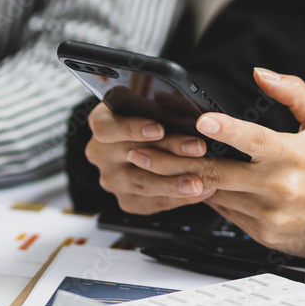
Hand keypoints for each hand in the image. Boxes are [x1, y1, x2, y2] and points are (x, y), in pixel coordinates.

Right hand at [85, 102, 215, 214]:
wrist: (142, 143)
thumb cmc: (149, 117)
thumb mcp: (149, 103)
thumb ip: (161, 108)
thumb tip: (189, 113)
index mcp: (101, 124)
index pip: (107, 128)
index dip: (132, 129)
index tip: (158, 129)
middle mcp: (101, 154)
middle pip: (132, 156)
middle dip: (169, 153)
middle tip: (197, 148)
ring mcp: (112, 179)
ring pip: (143, 184)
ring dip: (175, 183)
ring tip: (201, 179)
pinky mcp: (127, 200)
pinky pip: (154, 202)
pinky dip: (181, 198)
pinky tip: (203, 190)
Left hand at [127, 68, 304, 257]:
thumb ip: (293, 92)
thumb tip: (259, 73)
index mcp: (293, 155)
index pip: (254, 140)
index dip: (226, 130)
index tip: (201, 119)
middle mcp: (278, 187)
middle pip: (216, 172)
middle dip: (174, 159)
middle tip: (143, 147)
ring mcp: (268, 214)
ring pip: (213, 193)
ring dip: (180, 178)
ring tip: (148, 164)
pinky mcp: (262, 233)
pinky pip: (223, 212)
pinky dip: (204, 196)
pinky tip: (181, 182)